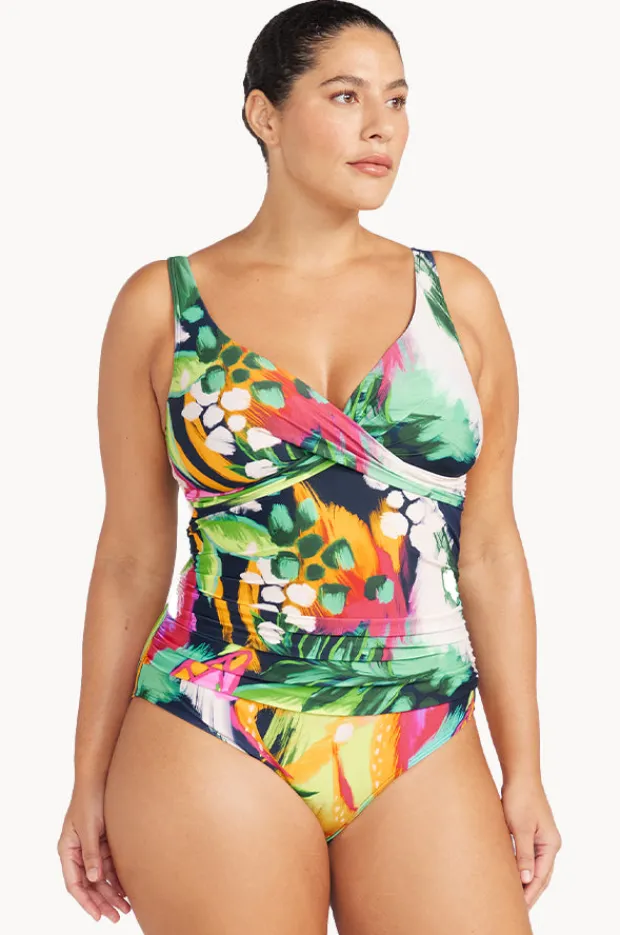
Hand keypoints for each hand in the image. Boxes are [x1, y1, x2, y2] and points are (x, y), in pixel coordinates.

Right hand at [57, 783, 131, 922]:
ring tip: (126, 907)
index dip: (86, 902)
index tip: (98, 916)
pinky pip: (109, 865)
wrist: (100, 776)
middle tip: (117, 916)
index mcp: (67, 849)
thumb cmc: (90, 799)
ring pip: (100, 877)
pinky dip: (117, 877)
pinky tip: (128, 888)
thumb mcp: (90, 828)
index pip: (74, 884)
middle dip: (102, 902)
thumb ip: (91, 854)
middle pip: (88, 884)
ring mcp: (91, 847)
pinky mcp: (103, 841)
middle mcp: (77, 851)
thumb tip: (94, 879)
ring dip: (112, 892)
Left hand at [500, 776, 561, 908]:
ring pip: (534, 867)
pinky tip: (512, 875)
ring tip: (514, 897)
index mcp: (550, 844)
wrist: (519, 776)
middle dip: (530, 892)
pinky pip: (528, 856)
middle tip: (517, 908)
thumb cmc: (520, 798)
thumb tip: (526, 879)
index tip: (520, 906)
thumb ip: (523, 854)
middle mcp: (549, 843)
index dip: (530, 893)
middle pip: (541, 875)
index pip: (541, 876)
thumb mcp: (520, 828)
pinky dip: (522, 868)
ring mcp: (541, 838)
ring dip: (526, 881)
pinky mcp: (531, 832)